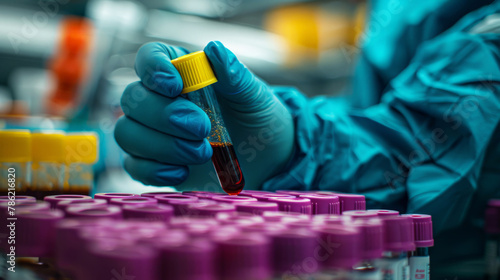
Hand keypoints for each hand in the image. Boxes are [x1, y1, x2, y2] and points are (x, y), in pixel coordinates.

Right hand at [114, 41, 293, 189]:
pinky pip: (135, 166)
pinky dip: (155, 170)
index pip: (150, 58)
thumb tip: (215, 49)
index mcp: (182, 72)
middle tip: (202, 128)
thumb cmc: (258, 118)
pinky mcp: (155, 164)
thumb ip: (235, 75)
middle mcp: (161, 100)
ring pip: (127, 133)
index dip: (153, 68)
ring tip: (202, 153)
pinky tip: (182, 172)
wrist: (266, 158)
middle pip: (132, 99)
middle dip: (164, 116)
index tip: (175, 85)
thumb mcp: (254, 96)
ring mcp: (154, 133)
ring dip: (161, 145)